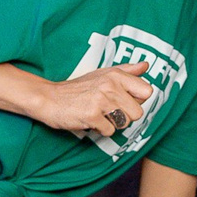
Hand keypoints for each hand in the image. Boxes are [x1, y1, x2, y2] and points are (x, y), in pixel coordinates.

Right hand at [33, 58, 153, 137]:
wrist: (49, 98)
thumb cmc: (78, 88)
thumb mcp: (103, 74)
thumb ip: (127, 71)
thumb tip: (146, 65)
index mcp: (116, 75)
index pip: (147, 91)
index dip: (137, 100)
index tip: (123, 100)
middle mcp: (110, 85)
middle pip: (137, 112)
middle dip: (124, 116)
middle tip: (108, 110)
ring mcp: (101, 100)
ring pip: (125, 123)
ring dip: (112, 123)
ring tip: (99, 114)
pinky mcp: (91, 115)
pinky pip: (109, 131)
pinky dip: (100, 130)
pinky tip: (90, 120)